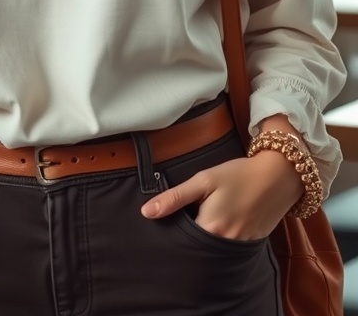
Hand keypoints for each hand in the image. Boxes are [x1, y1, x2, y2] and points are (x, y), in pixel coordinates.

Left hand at [140, 150, 303, 239]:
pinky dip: (222, 241)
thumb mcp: (204, 179)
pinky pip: (229, 250)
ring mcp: (240, 247)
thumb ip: (175, 197)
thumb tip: (147, 212)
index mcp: (210, 229)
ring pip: (213, 251)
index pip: (182, 241)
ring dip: (205, 241)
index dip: (172, 233)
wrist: (278, 175)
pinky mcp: (251, 245)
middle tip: (188, 218)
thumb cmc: (238, 174)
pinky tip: (222, 225)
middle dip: (188, 239)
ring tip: (205, 220)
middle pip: (197, 250)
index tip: (168, 225)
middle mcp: (225, 245)